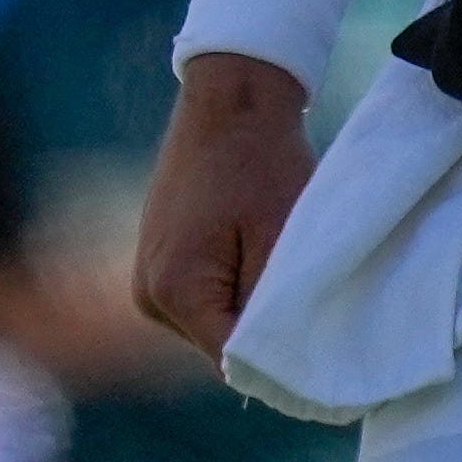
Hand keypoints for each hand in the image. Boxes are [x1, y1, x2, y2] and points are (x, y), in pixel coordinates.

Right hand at [131, 52, 315, 359]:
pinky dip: (232, 284)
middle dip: (261, 328)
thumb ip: (269, 305)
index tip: (314, 339)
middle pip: (219, 343)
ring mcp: (147, 280)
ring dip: (246, 303)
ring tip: (276, 256)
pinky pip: (202, 297)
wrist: (230, 99)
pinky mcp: (157, 263)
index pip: (229, 359)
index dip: (275, 358)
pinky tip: (256, 248)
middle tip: (302, 288)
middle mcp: (149, 295)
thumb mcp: (278, 236)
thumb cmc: (261, 160)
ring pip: (211, 321)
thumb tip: (270, 362)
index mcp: (175, 291)